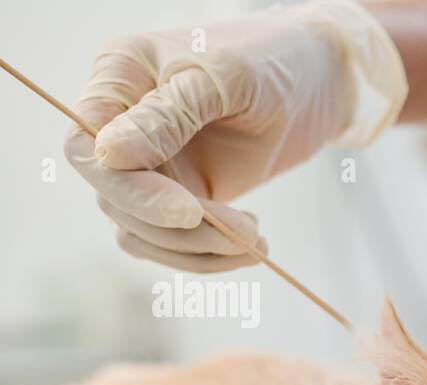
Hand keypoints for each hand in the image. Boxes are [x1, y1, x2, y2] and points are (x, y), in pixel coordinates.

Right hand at [64, 0, 405, 271]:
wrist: (314, 83)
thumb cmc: (269, 61)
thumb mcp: (223, 78)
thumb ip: (167, 115)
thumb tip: (109, 154)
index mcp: (119, 79)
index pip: (87, 149)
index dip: (130, 191)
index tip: (190, 212)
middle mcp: (121, 125)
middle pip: (114, 199)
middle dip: (180, 228)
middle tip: (249, 231)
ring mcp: (149, 165)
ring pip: (139, 232)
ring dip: (198, 250)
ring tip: (257, 239)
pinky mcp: (178, 197)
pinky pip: (171, 244)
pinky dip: (208, 255)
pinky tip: (250, 240)